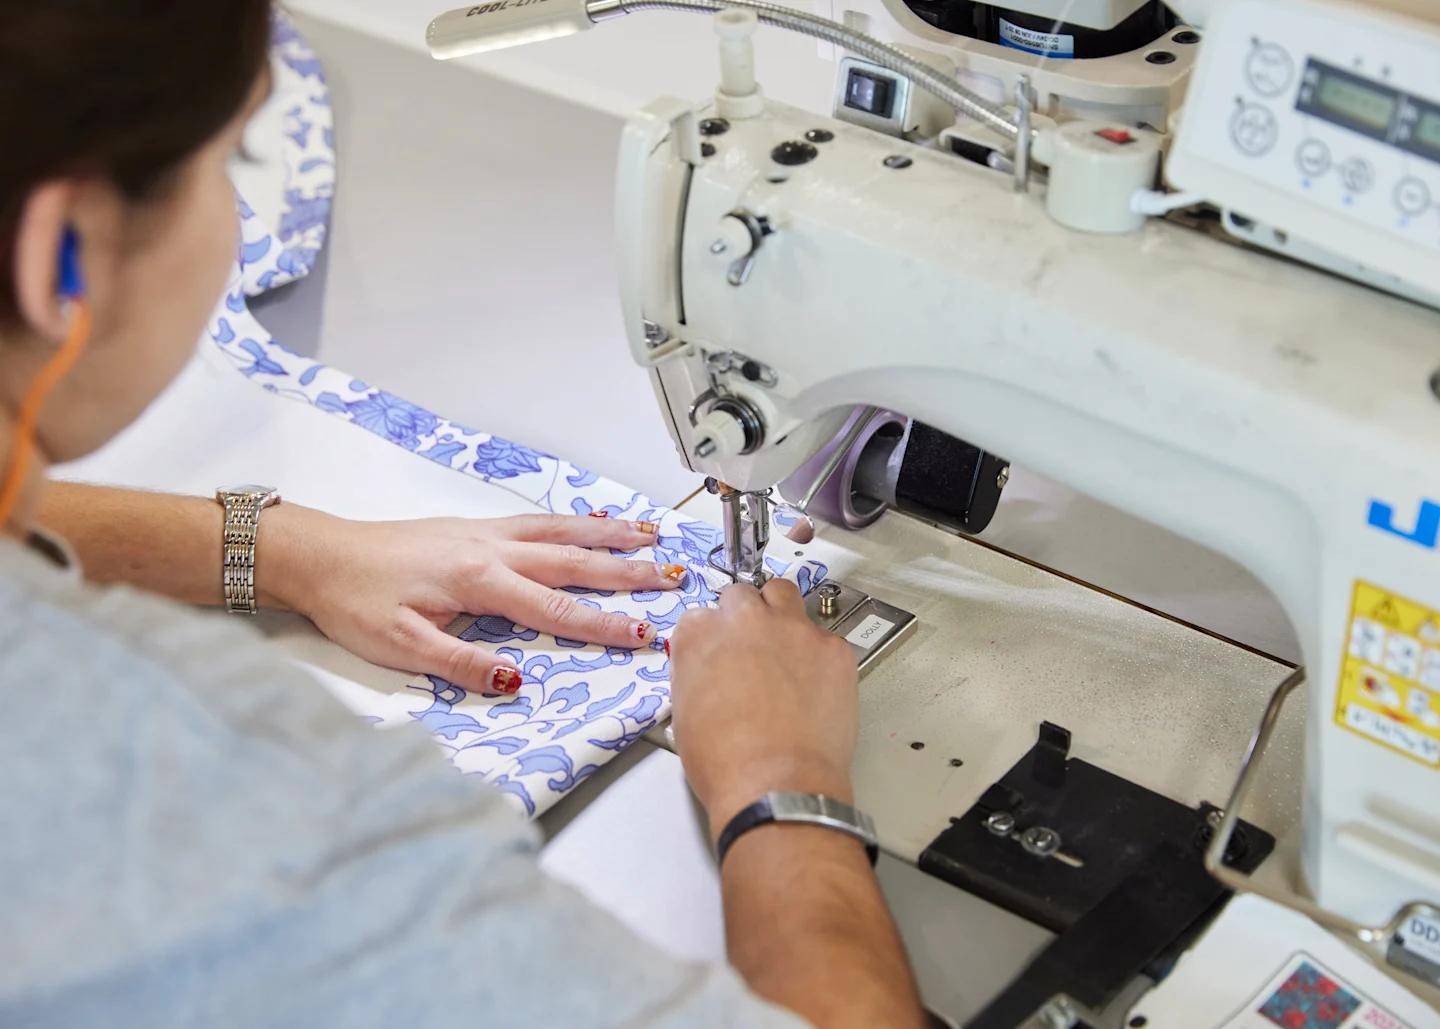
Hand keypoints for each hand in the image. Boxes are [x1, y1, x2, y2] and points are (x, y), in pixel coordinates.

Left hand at [261, 507, 685, 693]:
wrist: (321, 555)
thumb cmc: (355, 600)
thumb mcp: (400, 646)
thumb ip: (460, 664)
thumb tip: (515, 681)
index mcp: (480, 582)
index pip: (556, 610)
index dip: (603, 625)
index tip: (644, 634)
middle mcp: (492, 549)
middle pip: (573, 562)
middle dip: (626, 572)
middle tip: (672, 578)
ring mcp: (485, 532)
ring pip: (561, 531)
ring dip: (609, 534)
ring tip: (650, 535)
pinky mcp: (475, 526)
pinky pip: (539, 520)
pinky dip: (574, 520)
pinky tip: (590, 523)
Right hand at [669, 578, 858, 838]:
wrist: (776, 783)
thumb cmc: (724, 762)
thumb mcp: (685, 714)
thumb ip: (698, 673)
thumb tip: (714, 673)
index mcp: (699, 634)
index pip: (702, 617)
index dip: (714, 639)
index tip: (723, 658)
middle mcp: (744, 619)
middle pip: (743, 596)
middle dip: (747, 618)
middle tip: (755, 651)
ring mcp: (792, 628)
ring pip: (785, 595)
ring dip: (781, 615)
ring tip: (787, 651)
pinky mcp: (833, 647)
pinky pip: (825, 637)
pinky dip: (820, 656)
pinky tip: (818, 688)